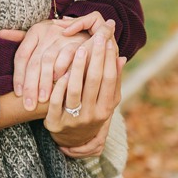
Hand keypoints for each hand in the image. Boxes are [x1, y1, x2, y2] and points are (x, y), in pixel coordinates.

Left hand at [0, 13, 102, 111]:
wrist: (85, 32)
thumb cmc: (58, 40)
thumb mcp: (40, 36)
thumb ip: (21, 38)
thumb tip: (0, 33)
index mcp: (35, 31)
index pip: (22, 55)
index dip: (19, 75)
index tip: (18, 94)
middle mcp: (47, 31)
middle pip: (34, 61)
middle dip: (31, 85)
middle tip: (29, 104)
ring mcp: (62, 37)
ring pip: (48, 61)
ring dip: (45, 82)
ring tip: (42, 99)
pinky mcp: (77, 43)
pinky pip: (66, 58)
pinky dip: (62, 71)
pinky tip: (58, 84)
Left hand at [46, 21, 122, 155]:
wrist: (70, 140)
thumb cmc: (91, 113)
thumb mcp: (104, 102)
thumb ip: (113, 82)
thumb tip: (122, 58)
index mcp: (105, 111)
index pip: (109, 80)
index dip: (109, 59)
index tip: (109, 41)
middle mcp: (91, 116)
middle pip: (94, 81)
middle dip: (97, 57)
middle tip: (98, 37)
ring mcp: (73, 120)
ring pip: (75, 89)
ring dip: (78, 67)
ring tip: (80, 47)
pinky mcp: (55, 122)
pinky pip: (57, 99)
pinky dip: (60, 84)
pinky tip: (63, 69)